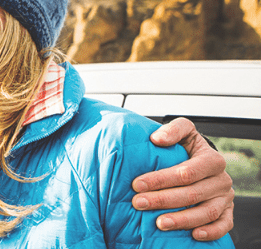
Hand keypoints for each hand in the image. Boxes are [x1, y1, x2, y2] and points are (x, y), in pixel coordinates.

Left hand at [131, 117, 233, 240]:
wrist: (203, 161)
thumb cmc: (188, 147)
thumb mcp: (184, 132)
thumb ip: (173, 130)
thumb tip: (157, 139)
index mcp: (212, 160)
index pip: (187, 172)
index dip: (161, 179)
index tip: (137, 184)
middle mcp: (221, 180)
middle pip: (192, 193)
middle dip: (163, 200)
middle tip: (138, 203)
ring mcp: (225, 198)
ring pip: (207, 212)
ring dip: (182, 219)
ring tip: (159, 223)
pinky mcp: (227, 212)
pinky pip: (223, 225)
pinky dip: (210, 232)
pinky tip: (193, 234)